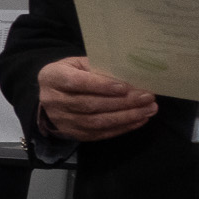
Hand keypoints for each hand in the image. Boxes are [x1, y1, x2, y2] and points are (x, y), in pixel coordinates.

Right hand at [36, 56, 158, 141]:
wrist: (51, 97)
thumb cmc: (70, 74)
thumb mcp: (78, 64)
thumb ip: (97, 67)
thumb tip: (127, 75)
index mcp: (52, 77)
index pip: (77, 83)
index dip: (101, 86)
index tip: (125, 87)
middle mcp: (53, 100)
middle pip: (90, 104)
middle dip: (122, 102)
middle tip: (146, 98)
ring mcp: (62, 120)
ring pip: (96, 122)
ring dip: (126, 117)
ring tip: (148, 110)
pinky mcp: (73, 133)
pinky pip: (100, 133)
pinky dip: (122, 128)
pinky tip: (139, 120)